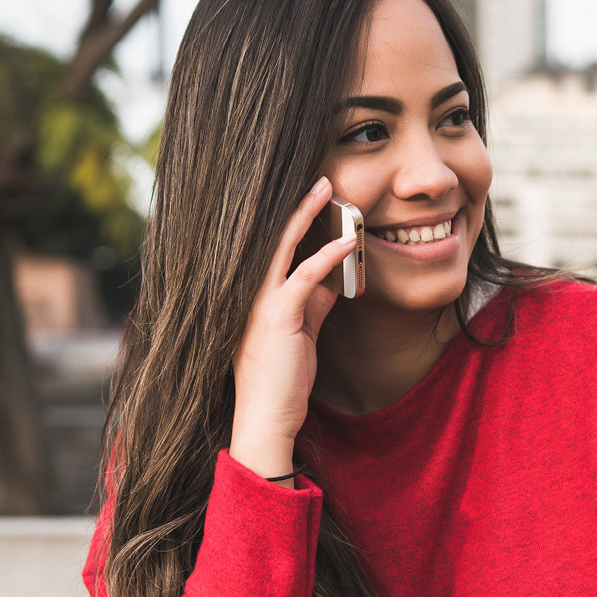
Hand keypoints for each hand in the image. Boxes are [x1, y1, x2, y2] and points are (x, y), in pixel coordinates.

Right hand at [229, 176, 354, 478]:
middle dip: (296, 205)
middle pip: (271, 236)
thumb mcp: (301, 335)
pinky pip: (305, 277)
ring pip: (282, 245)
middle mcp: (249, 293)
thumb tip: (332, 280)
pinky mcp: (277, 316)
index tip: (313, 197)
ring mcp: (259, 302)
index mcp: (253, 295)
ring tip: (328, 190)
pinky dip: (327, 257)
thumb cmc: (282, 381)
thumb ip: (313, 305)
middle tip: (319, 178)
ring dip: (307, 215)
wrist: (267, 418)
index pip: (272, 247)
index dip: (292, 220)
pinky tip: (347, 244)